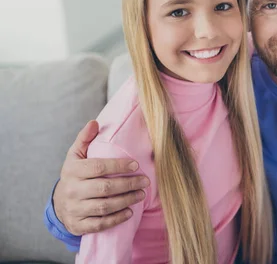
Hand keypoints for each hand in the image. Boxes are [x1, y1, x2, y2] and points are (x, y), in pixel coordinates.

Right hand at [53, 120, 148, 234]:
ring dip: (126, 201)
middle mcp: (72, 190)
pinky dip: (116, 219)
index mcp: (72, 171)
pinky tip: (129, 212)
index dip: (118, 166)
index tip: (136, 165)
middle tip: (145, 181)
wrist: (59, 203)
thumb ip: (85, 138)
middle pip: (104, 188)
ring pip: (104, 206)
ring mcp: (74, 209)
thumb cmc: (75, 175)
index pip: (98, 167)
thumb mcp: (76, 155)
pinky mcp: (77, 225)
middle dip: (128, 184)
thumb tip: (94, 122)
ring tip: (141, 194)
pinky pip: (99, 224)